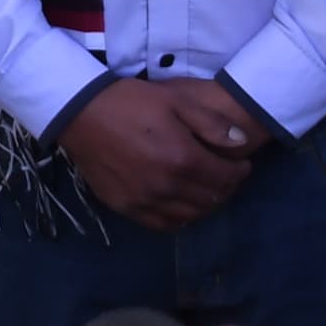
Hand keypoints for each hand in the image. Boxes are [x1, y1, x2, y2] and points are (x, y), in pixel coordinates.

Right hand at [57, 78, 264, 230]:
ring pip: (190, 215)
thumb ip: (212, 125)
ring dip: (206, 205)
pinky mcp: (127, 208)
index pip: (226, 178)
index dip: (240, 173)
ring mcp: (145, 201)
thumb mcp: (176, 101)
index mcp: (183, 158)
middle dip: (226, 189)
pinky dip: (180, 218)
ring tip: (207, 190)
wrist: (82, 113)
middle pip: (211, 199)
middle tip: (228, 177)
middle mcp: (167, 186)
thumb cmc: (131, 101)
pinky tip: (182, 205)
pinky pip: (163, 224)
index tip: (243, 166)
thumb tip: (243, 144)